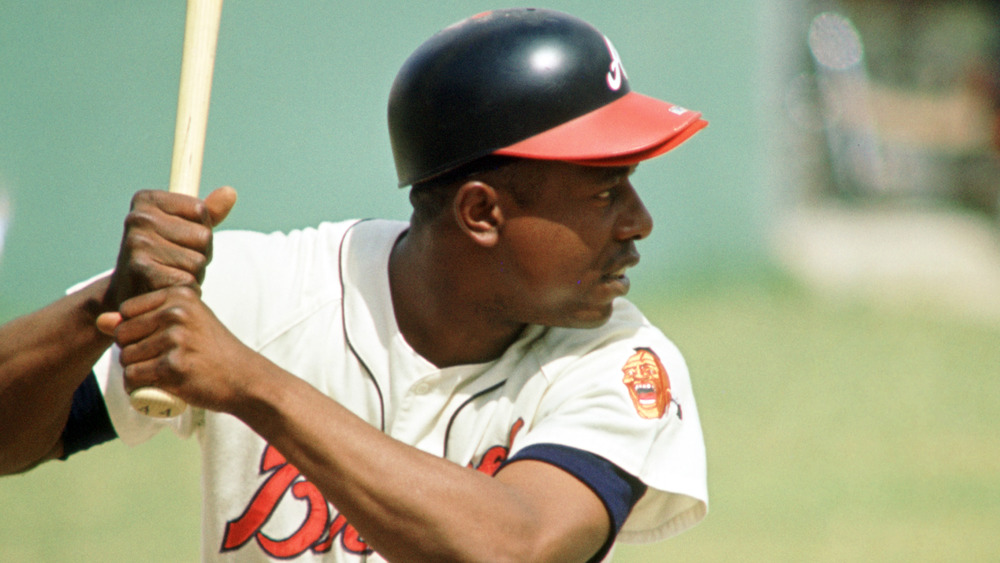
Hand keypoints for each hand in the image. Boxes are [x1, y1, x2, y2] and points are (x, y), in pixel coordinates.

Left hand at [97, 284, 254, 412]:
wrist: (244, 377)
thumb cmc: (211, 350)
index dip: (135, 331)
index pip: (126, 311)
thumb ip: (143, 317)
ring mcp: (175, 339)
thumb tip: (100, 320)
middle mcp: (176, 313)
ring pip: (126, 359)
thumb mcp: (184, 324)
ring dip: (136, 373)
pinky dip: (138, 389)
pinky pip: (133, 378)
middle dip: (132, 353)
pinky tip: (156, 388)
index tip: (160, 341)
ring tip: (160, 376)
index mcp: (178, 295)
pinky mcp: (173, 366)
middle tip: (159, 362)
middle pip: (122, 335)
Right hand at [105, 186, 236, 311]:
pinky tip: (168, 288)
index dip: (201, 231)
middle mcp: (139, 217)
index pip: (201, 210)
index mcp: (147, 199)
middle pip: (203, 236)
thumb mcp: (183, 229)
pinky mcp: (141, 270)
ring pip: (198, 261)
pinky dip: (186, 289)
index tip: (180, 240)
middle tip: (176, 263)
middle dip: (200, 255)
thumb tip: (230, 192)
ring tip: (171, 275)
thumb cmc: (162, 258)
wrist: (131, 295)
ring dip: (194, 275)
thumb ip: (208, 212)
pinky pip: (188, 280)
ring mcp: (138, 243)